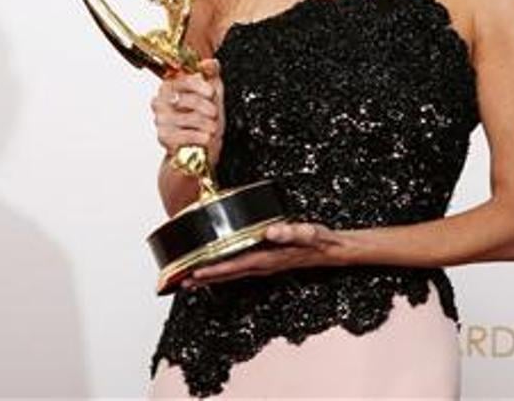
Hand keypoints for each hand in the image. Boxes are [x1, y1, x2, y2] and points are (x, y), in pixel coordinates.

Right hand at [151, 57, 224, 167]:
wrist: (200, 145)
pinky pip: (186, 135)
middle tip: (214, 114)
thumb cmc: (204, 117)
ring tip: (212, 128)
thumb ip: (211, 74)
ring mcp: (160, 120)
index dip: (200, 86)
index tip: (211, 93)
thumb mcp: (212, 93)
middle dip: (208, 108)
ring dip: (208, 124)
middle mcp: (160, 101)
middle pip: (188, 100)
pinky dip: (200, 137)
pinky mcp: (163, 137)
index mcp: (170, 86)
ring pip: (190, 118)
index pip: (184, 80)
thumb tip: (209, 63)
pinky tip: (205, 137)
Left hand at [181, 222, 346, 286]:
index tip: (193, 273)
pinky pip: (240, 269)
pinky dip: (225, 271)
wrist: (331, 250)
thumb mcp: (308, 233)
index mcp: (268, 258)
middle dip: (205, 278)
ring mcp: (264, 266)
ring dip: (212, 277)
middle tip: (181, 282)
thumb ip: (290, 232)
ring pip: (232, 274)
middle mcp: (263, 265)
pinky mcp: (266, 262)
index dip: (213, 270)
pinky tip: (217, 269)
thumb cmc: (319, 241)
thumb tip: (271, 232)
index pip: (235, 266)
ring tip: (191, 280)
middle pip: (228, 274)